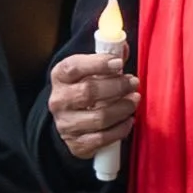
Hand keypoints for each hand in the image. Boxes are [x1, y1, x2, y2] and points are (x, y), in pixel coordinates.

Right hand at [50, 48, 139, 167]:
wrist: (70, 121)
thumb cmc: (84, 89)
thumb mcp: (89, 71)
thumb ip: (107, 59)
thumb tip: (124, 48)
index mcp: (60, 77)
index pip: (74, 67)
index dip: (98, 64)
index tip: (119, 63)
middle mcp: (58, 101)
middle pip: (89, 92)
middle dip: (117, 86)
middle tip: (133, 83)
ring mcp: (66, 124)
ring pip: (99, 117)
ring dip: (123, 108)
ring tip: (134, 101)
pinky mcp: (76, 144)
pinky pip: (102, 138)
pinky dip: (120, 129)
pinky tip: (128, 120)